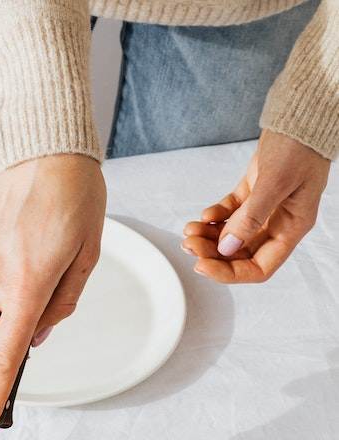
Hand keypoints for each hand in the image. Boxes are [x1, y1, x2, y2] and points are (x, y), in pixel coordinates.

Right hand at [0, 154, 105, 436]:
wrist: (42, 142)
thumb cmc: (74, 194)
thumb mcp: (87, 254)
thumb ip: (63, 303)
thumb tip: (38, 335)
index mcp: (28, 286)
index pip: (3, 357)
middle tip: (14, 350)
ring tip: (36, 289)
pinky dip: (0, 293)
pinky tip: (30, 262)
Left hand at [181, 130, 328, 283]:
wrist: (302, 112)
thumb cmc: (301, 145)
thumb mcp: (276, 182)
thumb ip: (252, 217)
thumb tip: (227, 247)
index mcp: (291, 228)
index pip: (259, 268)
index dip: (230, 273)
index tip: (203, 266)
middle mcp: (278, 223)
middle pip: (241, 254)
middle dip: (213, 253)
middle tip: (190, 244)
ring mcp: (265, 209)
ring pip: (232, 236)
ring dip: (209, 237)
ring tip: (190, 229)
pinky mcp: (254, 192)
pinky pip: (230, 214)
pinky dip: (215, 217)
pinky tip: (204, 215)